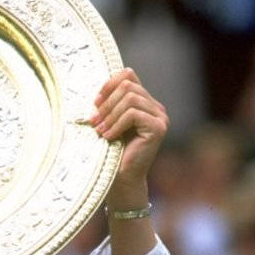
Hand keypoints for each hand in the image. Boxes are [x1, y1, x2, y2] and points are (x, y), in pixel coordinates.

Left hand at [92, 68, 167, 198]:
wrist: (121, 179)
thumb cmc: (110, 152)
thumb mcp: (106, 123)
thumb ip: (107, 105)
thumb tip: (95, 92)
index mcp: (144, 102)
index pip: (128, 75)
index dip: (109, 83)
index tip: (94, 102)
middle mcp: (155, 107)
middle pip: (128, 86)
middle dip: (106, 103)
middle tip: (93, 121)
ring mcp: (160, 117)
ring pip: (130, 99)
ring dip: (110, 115)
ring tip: (99, 131)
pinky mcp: (159, 128)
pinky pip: (133, 114)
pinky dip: (117, 124)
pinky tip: (109, 137)